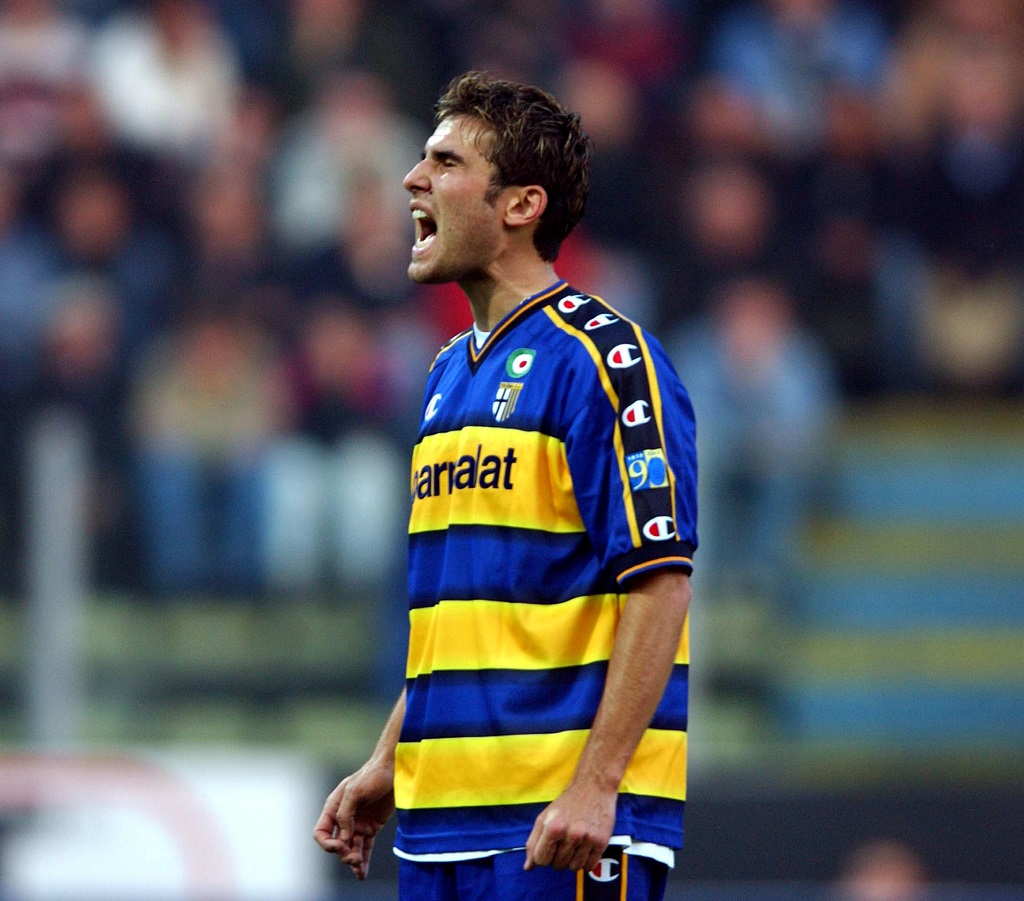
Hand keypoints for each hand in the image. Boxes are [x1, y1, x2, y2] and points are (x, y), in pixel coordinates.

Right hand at [313, 762, 394, 879]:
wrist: (394, 769)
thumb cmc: (372, 775)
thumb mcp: (355, 791)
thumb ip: (346, 814)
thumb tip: (343, 838)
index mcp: (334, 807)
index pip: (321, 831)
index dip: (327, 843)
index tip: (339, 846)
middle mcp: (344, 818)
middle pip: (337, 843)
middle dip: (343, 853)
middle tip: (354, 858)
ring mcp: (358, 824)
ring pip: (351, 848)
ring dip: (353, 860)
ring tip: (359, 868)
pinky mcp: (372, 827)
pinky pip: (365, 847)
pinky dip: (364, 860)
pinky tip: (362, 873)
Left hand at [523, 779, 616, 872]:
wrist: (594, 786)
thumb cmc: (567, 802)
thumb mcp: (545, 817)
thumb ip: (533, 842)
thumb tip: (528, 867)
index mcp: (553, 827)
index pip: (540, 860)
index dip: (543, 855)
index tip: (548, 846)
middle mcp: (571, 834)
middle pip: (557, 865)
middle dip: (558, 857)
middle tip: (563, 841)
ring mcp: (587, 838)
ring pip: (574, 868)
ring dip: (572, 860)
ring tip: (574, 843)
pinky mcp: (601, 842)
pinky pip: (589, 866)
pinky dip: (585, 861)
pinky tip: (584, 847)